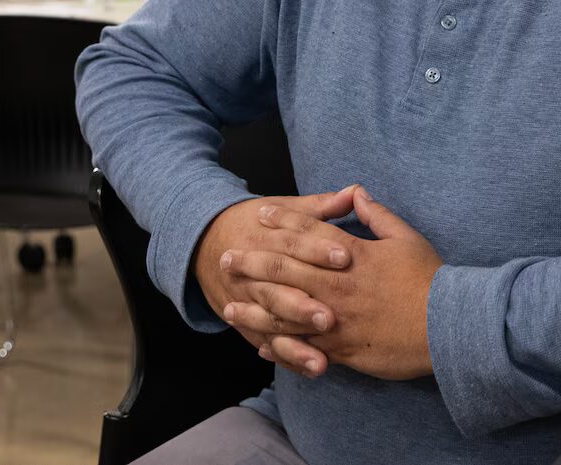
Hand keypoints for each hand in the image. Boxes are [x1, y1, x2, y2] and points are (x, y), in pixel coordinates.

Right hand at [195, 186, 359, 375]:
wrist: (205, 242)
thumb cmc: (256, 224)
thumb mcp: (283, 208)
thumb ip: (320, 207)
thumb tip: (355, 191)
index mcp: (267, 238)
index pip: (294, 243)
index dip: (319, 250)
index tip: (346, 257)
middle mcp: (255, 273)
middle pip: (279, 289)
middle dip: (302, 305)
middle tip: (330, 318)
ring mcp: (248, 301)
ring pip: (271, 323)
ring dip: (295, 343)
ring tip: (321, 360)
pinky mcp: (247, 324)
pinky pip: (267, 343)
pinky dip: (288, 358)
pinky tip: (311, 369)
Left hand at [220, 187, 442, 381]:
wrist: (449, 326)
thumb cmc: (430, 280)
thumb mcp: (406, 237)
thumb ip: (377, 215)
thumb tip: (356, 192)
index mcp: (352, 256)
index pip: (310, 233)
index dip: (284, 221)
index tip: (261, 214)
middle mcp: (338, 285)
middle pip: (286, 269)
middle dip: (254, 262)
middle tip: (227, 256)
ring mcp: (337, 319)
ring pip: (285, 312)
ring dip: (255, 306)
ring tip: (229, 304)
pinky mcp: (342, 349)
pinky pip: (302, 347)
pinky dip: (279, 345)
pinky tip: (259, 343)